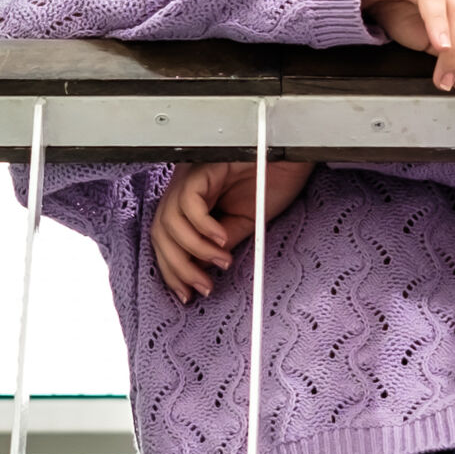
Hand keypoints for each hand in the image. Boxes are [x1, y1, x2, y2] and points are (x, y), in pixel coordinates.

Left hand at [150, 157, 315, 301]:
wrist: (293, 159)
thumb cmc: (272, 183)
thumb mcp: (244, 224)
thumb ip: (218, 244)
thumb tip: (198, 270)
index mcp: (192, 201)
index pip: (165, 239)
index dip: (171, 269)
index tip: (187, 294)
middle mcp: (184, 187)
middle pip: (160, 232)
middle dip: (178, 266)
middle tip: (203, 286)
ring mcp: (191, 176)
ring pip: (169, 220)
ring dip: (194, 250)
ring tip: (222, 262)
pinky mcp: (203, 168)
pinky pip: (189, 203)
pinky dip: (202, 227)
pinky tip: (223, 238)